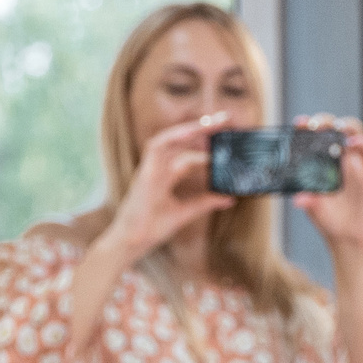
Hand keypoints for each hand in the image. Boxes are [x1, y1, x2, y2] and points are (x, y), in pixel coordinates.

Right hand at [95, 113, 233, 265]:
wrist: (133, 242)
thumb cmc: (152, 228)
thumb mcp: (185, 212)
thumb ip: (205, 202)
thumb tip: (230, 198)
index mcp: (166, 176)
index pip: (189, 156)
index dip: (208, 149)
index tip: (229, 142)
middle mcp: (158, 168)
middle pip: (183, 143)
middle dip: (204, 131)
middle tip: (227, 121)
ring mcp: (151, 168)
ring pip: (171, 138)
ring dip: (192, 128)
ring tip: (215, 122)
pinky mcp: (145, 171)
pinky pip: (158, 146)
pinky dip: (175, 136)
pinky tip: (194, 130)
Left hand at [290, 113, 362, 250]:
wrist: (348, 235)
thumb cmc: (329, 219)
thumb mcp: (315, 209)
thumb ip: (310, 201)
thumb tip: (298, 199)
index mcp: (322, 162)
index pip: (315, 137)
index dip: (308, 126)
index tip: (298, 123)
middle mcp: (339, 157)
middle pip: (335, 129)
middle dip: (326, 121)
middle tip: (315, 124)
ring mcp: (357, 161)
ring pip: (355, 133)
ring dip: (347, 126)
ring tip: (338, 127)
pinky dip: (362, 143)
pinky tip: (352, 144)